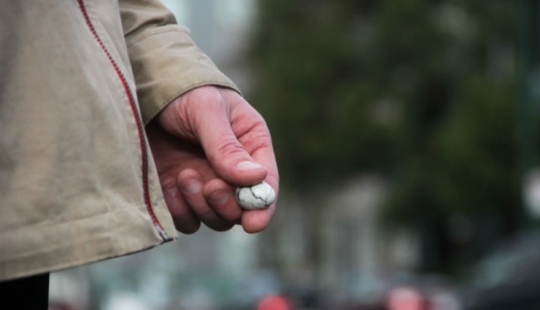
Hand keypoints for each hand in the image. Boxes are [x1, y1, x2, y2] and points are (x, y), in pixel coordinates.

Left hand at [146, 86, 277, 233]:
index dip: (263, 207)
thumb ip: (227, 146)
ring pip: (215, 219)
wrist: (137, 91)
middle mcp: (232, 171)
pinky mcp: (178, 194)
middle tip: (210, 187)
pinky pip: (186, 220)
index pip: (267, 185)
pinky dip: (178, 210)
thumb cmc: (182, 92)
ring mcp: (205, 184)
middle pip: (241, 209)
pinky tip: (168, 183)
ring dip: (200, 205)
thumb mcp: (207, 110)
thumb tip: (256, 177)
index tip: (253, 223)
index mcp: (251, 145)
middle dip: (226, 205)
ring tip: (183, 174)